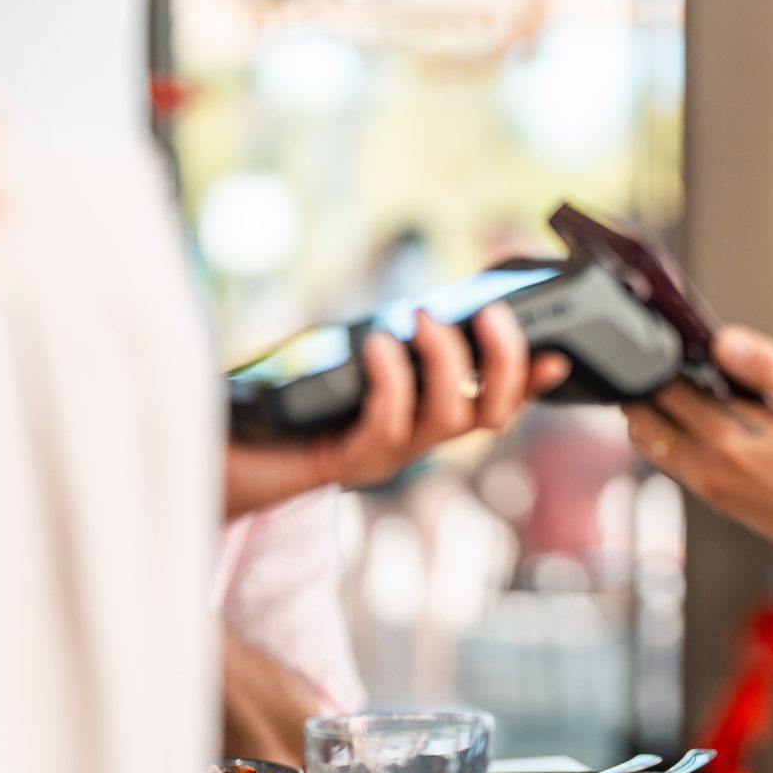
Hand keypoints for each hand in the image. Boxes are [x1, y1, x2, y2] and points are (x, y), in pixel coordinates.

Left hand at [222, 303, 568, 518]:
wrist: (216, 453)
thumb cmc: (273, 401)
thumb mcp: (337, 360)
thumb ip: (382, 344)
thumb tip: (416, 310)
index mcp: (417, 417)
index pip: (490, 400)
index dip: (529, 382)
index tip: (557, 353)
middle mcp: (410, 442)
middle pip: (489, 415)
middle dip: (505, 364)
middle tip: (490, 314)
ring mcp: (382, 455)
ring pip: (448, 418)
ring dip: (446, 362)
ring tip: (421, 317)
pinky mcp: (345, 462)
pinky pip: (388, 425)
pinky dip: (392, 379)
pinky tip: (377, 343)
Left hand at [617, 326, 772, 597]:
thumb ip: (766, 367)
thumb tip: (722, 341)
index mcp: (727, 442)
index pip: (664, 391)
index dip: (658, 358)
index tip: (660, 334)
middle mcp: (708, 471)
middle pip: (645, 422)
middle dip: (645, 386)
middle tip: (658, 354)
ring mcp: (712, 491)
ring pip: (656, 446)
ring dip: (655, 413)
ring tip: (678, 380)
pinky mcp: (722, 501)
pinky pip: (678, 463)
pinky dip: (676, 435)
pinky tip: (706, 414)